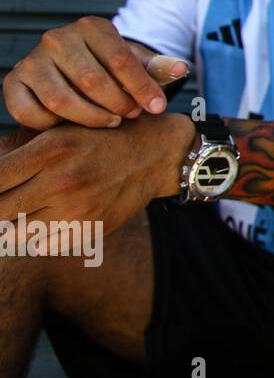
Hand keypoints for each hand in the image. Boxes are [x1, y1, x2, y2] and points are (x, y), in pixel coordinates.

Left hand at [0, 112, 193, 235]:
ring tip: (23, 211)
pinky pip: (43, 247)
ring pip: (16, 234)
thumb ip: (15, 148)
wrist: (155, 155)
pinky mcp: (91, 230)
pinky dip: (36, 238)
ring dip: (12, 226)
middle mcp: (62, 182)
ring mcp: (77, 210)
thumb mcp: (58, 129)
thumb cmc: (100, 138)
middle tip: (6, 201)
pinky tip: (44, 222)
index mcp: (51, 150)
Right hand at [3, 16, 189, 129]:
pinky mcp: (12, 83)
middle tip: (131, 115)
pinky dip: (54, 126)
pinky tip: (75, 126)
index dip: (142, 88)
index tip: (157, 108)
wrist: (75, 67)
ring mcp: (31, 60)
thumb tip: (181, 68)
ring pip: (61, 100)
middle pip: (92, 81)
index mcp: (91, 27)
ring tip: (110, 122)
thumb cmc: (111, 66)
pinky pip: (29, 113)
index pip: (121, 60)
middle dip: (118, 104)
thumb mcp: (138, 62)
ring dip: (90, 118)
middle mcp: (56, 38)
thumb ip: (159, 67)